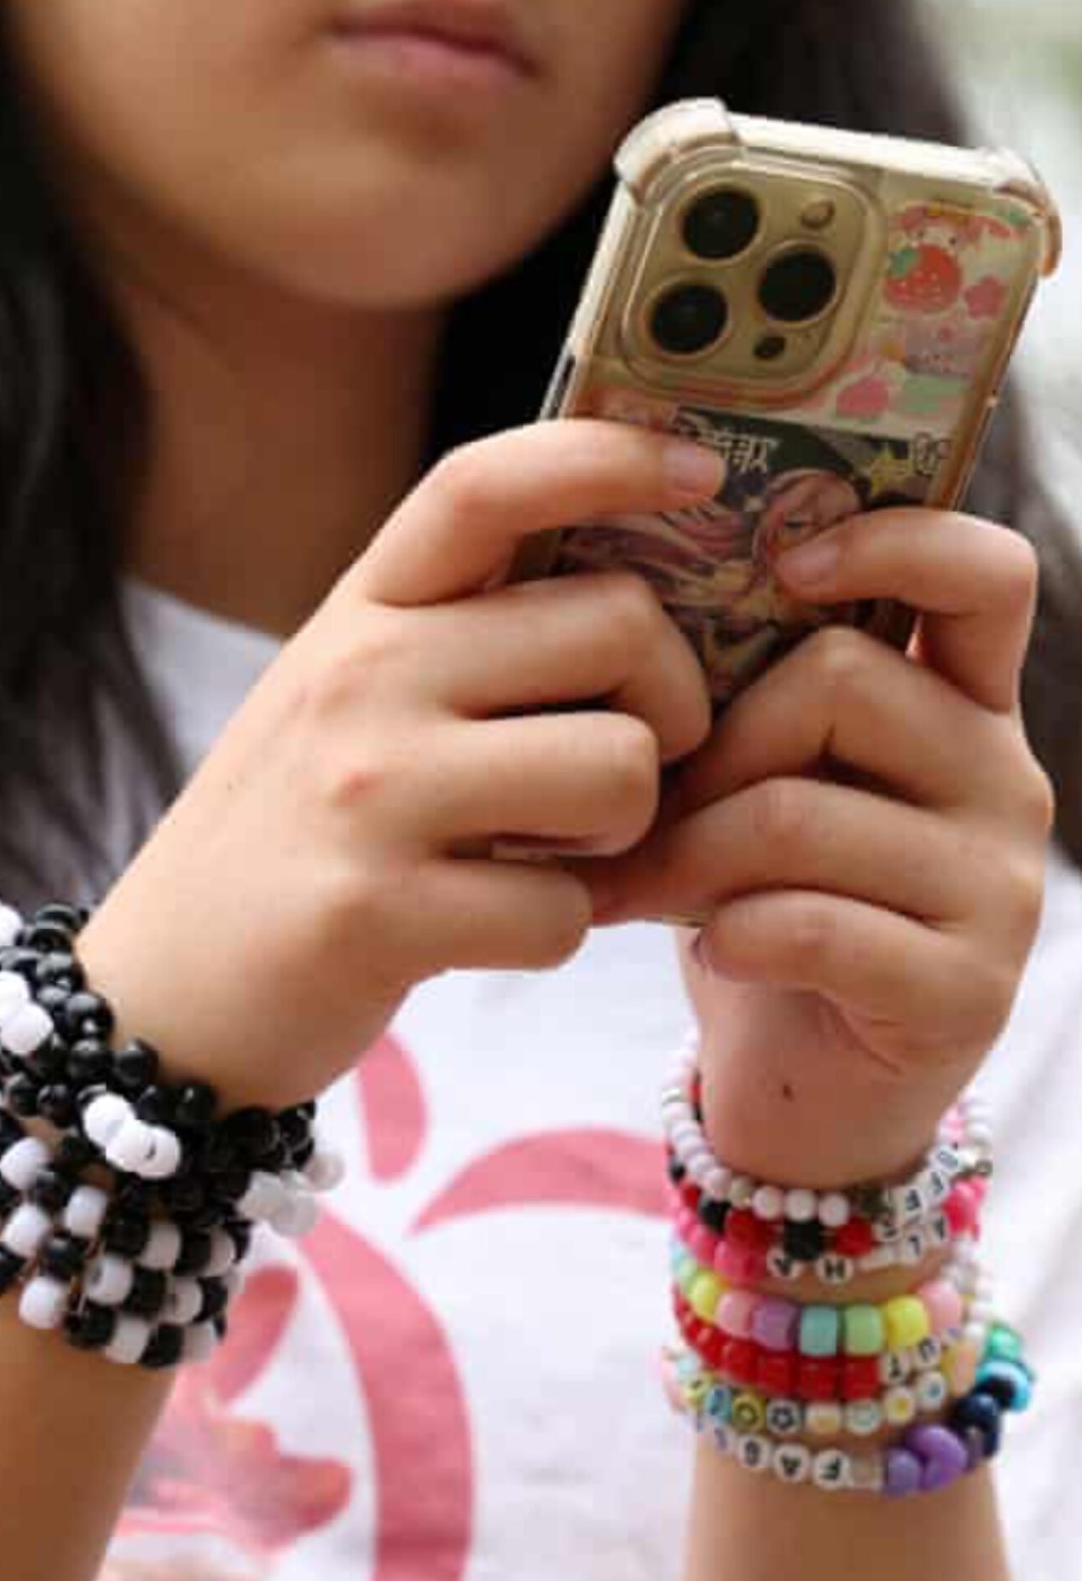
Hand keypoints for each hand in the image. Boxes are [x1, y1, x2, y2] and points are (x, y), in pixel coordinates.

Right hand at [78, 422, 719, 1105]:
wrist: (161, 991)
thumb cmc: (286, 838)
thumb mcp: (345, 704)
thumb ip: (457, 645)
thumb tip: (636, 610)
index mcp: (361, 614)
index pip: (484, 487)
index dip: (606, 456)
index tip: (698, 473)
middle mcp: (363, 678)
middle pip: (617, 625)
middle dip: (671, 704)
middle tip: (626, 760)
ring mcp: (367, 793)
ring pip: (617, 770)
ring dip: (620, 832)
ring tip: (551, 853)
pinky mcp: (378, 912)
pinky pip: (563, 913)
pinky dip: (557, 932)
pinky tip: (494, 928)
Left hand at [580, 509, 1054, 1184]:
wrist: (804, 1082)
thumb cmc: (763, 904)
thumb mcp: (754, 786)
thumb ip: (742, 705)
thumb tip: (622, 619)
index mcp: (956, 706)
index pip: (981, 576)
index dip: (893, 541)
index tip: (788, 568)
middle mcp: (1001, 778)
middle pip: (839, 680)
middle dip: (707, 748)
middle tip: (639, 810)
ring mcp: (998, 887)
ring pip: (796, 811)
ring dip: (683, 855)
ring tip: (633, 888)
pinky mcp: (965, 990)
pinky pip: (810, 925)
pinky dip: (729, 935)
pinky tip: (711, 948)